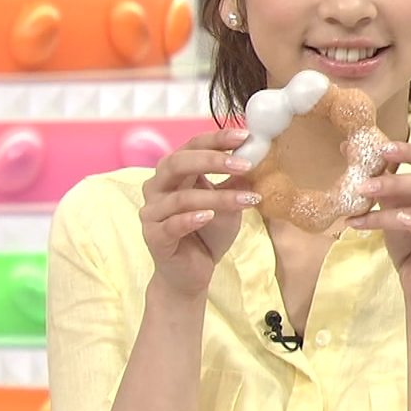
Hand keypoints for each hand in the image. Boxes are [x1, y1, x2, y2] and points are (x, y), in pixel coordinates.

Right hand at [139, 128, 260, 296]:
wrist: (191, 274)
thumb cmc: (208, 233)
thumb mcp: (228, 203)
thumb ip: (236, 180)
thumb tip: (258, 154)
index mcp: (174, 172)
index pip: (192, 146)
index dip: (217, 138)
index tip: (244, 136)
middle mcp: (157, 187)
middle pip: (177, 163)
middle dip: (212, 160)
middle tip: (245, 164)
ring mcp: (152, 212)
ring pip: (182, 197)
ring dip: (218, 197)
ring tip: (247, 200)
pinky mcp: (153, 236)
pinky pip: (171, 224)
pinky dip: (191, 218)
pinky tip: (209, 217)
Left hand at [347, 142, 410, 303]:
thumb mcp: (397, 207)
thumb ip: (386, 182)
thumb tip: (350, 149)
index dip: (410, 151)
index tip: (382, 149)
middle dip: (395, 181)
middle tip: (364, 184)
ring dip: (387, 211)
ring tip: (359, 212)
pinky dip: (407, 224)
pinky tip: (388, 220)